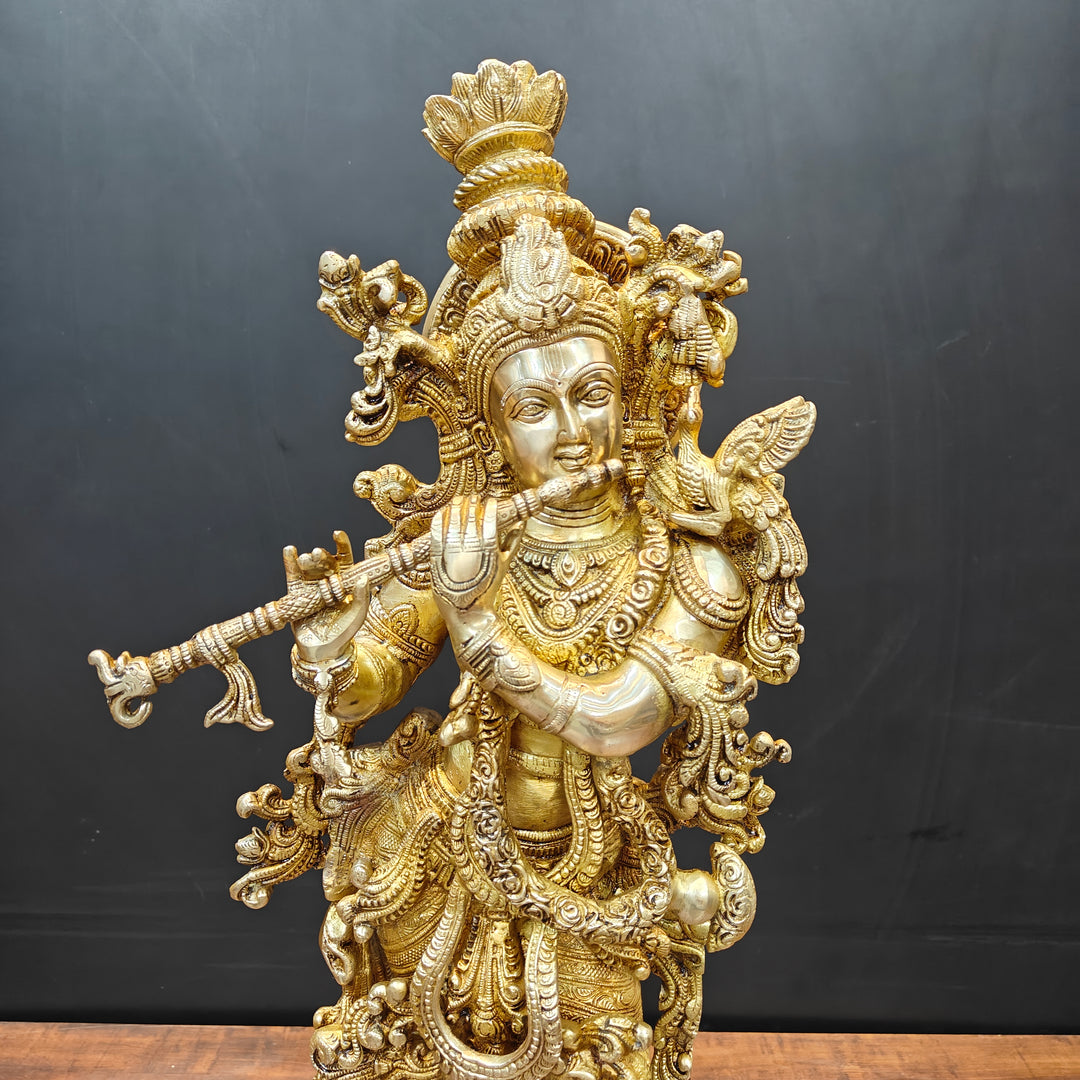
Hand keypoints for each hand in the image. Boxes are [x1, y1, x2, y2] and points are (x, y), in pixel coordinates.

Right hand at [283, 530, 369, 661]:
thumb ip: (362, 596)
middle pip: (324, 562)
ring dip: (306, 560)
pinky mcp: (297, 595)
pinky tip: (290, 551)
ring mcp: (311, 587)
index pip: (343, 558)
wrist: (324, 650)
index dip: (341, 545)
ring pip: (308, 568)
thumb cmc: (345, 631)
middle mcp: (327, 580)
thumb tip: (364, 577)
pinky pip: (293, 577)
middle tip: (318, 553)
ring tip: (305, 557)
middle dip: (321, 556)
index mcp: (344, 581)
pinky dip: (290, 564)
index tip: (337, 535)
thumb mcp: (358, 614)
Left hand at [429, 495, 521, 628]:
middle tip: (474, 497)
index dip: (490, 507)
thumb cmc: (487, 589)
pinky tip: (443, 512)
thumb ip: (513, 541)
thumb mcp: (505, 565)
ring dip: (455, 507)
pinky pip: (436, 533)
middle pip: (470, 518)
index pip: (489, 520)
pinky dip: (440, 520)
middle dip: (472, 503)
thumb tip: (522, 522)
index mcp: (489, 551)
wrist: (466, 610)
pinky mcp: (437, 557)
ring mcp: (452, 554)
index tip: (491, 501)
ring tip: (459, 500)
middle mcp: (470, 551)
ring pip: (452, 522)